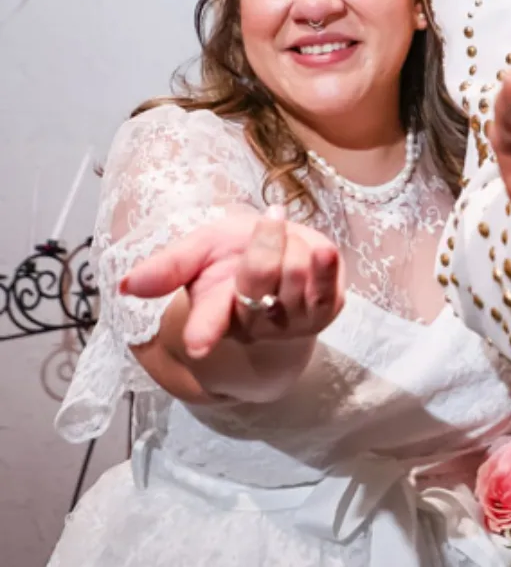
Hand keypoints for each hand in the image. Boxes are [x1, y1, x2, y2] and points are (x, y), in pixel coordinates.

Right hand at [122, 205, 344, 358]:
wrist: (283, 255)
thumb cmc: (232, 255)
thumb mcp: (199, 250)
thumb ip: (169, 266)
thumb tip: (126, 286)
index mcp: (214, 310)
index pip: (207, 323)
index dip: (203, 333)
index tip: (198, 348)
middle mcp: (252, 322)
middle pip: (259, 278)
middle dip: (264, 240)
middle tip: (269, 218)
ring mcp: (292, 321)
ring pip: (295, 272)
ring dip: (293, 243)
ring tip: (288, 241)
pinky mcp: (326, 311)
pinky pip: (329, 285)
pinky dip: (325, 262)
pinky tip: (321, 251)